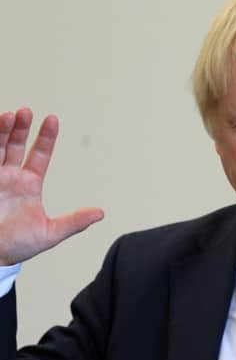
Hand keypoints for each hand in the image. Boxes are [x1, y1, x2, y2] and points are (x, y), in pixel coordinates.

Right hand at [0, 108, 103, 265]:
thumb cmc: (16, 247)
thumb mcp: (50, 233)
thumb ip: (74, 221)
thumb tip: (101, 213)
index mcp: (28, 185)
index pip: (39, 155)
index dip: (46, 137)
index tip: (53, 119)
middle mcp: (10, 177)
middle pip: (16, 144)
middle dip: (20, 128)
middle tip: (26, 112)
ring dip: (2, 130)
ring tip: (10, 115)